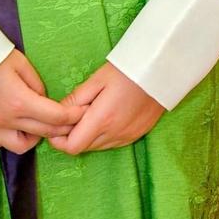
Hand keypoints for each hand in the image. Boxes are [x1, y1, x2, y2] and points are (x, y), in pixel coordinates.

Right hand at [0, 49, 84, 153]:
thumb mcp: (19, 63)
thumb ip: (37, 84)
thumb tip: (44, 98)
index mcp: (21, 102)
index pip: (56, 117)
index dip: (73, 116)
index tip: (82, 112)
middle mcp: (8, 120)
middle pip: (44, 133)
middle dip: (62, 128)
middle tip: (69, 121)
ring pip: (21, 146)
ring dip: (34, 138)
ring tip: (37, 125)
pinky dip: (10, 138)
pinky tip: (14, 126)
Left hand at [48, 62, 163, 153]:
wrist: (160, 71)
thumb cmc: (127, 71)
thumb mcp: (96, 80)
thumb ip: (75, 100)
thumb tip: (58, 113)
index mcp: (102, 120)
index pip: (72, 147)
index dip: (59, 139)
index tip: (57, 124)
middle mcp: (115, 133)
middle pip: (83, 147)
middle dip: (73, 134)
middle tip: (74, 114)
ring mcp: (127, 136)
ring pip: (97, 146)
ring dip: (89, 135)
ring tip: (92, 112)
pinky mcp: (137, 135)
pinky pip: (112, 143)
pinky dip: (104, 134)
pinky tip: (107, 116)